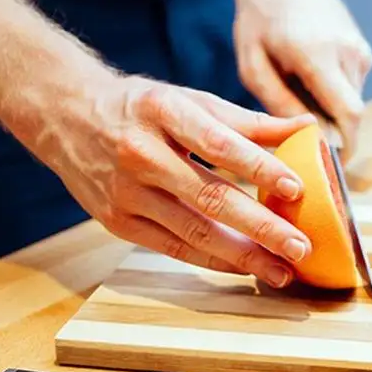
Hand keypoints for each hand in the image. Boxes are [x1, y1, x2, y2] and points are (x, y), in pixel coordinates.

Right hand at [33, 73, 318, 288]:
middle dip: (262, 227)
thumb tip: (306, 129)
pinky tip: (245, 268)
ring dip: (244, 256)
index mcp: (162, 111)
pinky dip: (213, 261)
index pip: (218, 143)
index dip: (259, 167)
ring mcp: (126, 193)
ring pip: (194, 232)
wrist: (65, 116)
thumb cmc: (140, 108)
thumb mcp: (187, 100)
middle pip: (211, 197)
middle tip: (301, 247)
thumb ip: (246, 121)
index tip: (297, 189)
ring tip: (282, 271)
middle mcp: (141, 153)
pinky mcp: (117, 223)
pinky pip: (174, 248)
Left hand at [233, 0, 371, 159]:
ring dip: (331, 117)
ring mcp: (360, 52)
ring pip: (353, 105)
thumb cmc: (261, 17)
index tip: (329, 170)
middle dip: (335, 140)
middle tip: (309, 154)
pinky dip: (333, 100)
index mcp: (318, 54)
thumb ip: (279, 105)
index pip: (348, 115)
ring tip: (301, 108)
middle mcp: (347, 53)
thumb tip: (305, 140)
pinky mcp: (363, 54)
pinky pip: (351, 91)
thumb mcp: (253, 65)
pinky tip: (310, 89)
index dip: (344, 148)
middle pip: (353, 117)